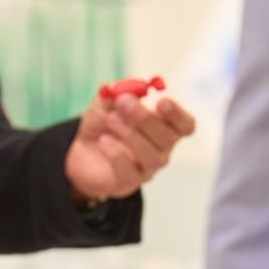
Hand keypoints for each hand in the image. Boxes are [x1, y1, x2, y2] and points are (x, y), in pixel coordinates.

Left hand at [64, 91, 195, 200]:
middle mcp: (162, 149)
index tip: (162, 101)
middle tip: (123, 103)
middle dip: (145, 118)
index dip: (178, 114)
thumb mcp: (106, 102)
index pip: (185, 125)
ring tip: (111, 120)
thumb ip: (116, 92)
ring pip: (153, 156)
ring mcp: (148, 167)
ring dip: (131, 134)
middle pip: (168, 138)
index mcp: (164, 126)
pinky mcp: (129, 181)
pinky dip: (116, 153)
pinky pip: (130, 171)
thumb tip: (122, 87)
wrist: (83, 150)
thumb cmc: (104, 123)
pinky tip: (104, 140)